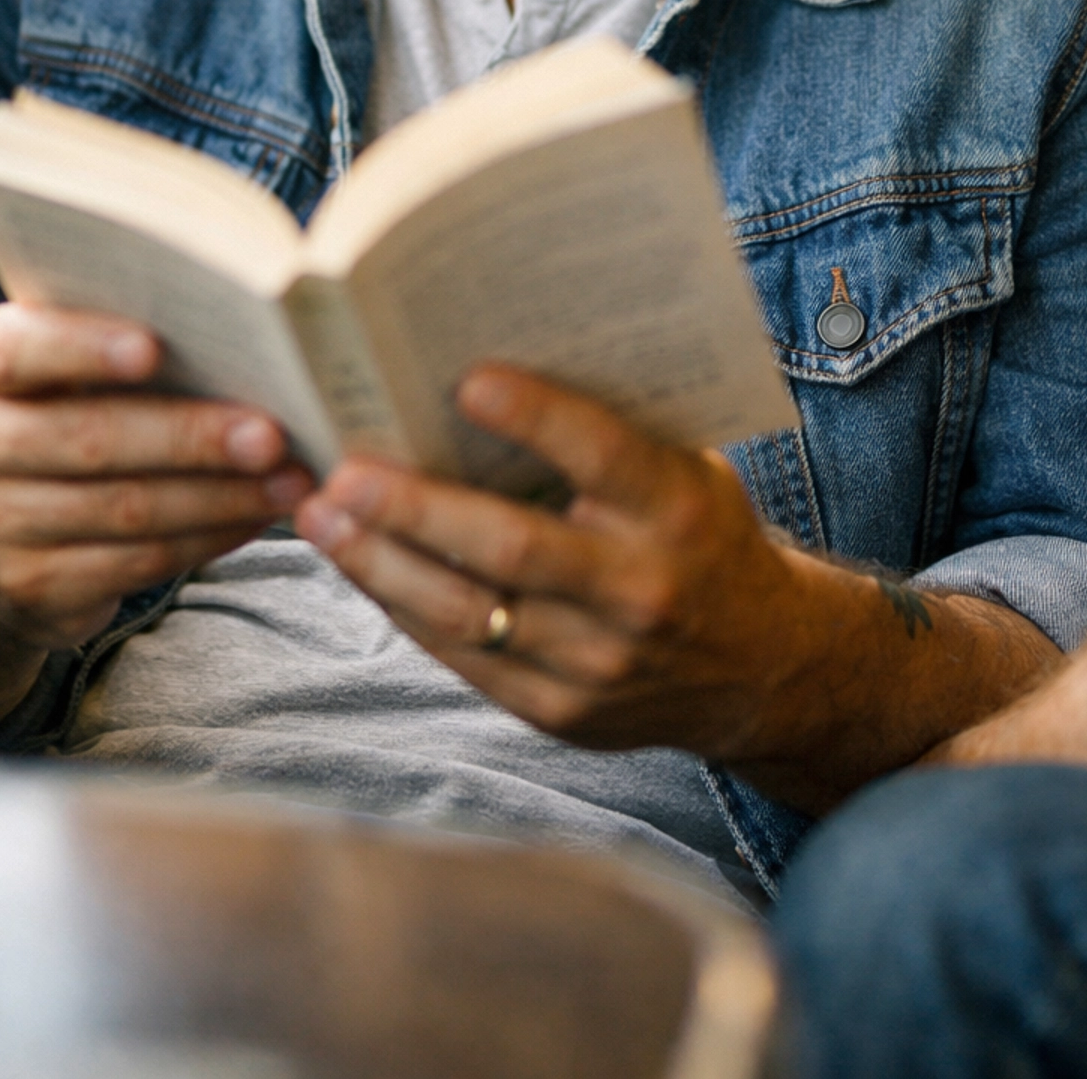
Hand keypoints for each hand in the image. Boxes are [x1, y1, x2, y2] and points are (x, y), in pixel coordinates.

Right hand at [0, 301, 312, 657]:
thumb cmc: (62, 406)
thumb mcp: (63, 361)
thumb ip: (123, 333)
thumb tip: (245, 329)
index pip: (19, 348)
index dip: (85, 346)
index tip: (155, 348)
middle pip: (92, 438)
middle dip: (192, 437)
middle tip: (272, 433)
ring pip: (126, 508)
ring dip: (221, 496)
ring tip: (291, 479)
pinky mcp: (31, 584)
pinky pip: (137, 561)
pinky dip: (209, 537)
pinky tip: (257, 516)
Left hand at [296, 363, 1056, 810]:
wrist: (765, 667)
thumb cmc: (704, 535)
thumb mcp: (687, 469)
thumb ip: (607, 434)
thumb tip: (478, 371)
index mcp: (682, 509)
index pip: (604, 455)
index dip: (536, 417)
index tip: (464, 379)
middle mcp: (642, 590)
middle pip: (513, 548)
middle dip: (415, 507)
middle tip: (341, 469)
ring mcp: (600, 665)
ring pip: (469, 613)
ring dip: (382, 563)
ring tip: (321, 516)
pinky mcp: (563, 715)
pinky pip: (466, 659)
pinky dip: (405, 610)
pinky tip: (362, 566)